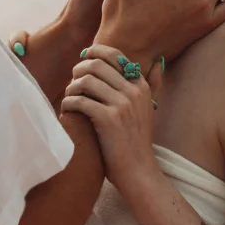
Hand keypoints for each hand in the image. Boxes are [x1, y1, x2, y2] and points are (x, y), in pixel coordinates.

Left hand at [61, 45, 162, 197]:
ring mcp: (122, 105)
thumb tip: (157, 62)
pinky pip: (80, 101)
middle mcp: (133, 91)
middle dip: (78, 70)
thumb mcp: (149, 109)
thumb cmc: (137, 141)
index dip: (93, 53)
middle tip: (72, 81)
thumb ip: (153, 84)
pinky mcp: (108, 119)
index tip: (82, 61)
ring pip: (86, 81)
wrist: (138, 170)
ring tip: (69, 97)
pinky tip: (67, 110)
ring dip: (71, 87)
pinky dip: (69, 103)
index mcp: (141, 86)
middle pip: (96, 65)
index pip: (114, 55)